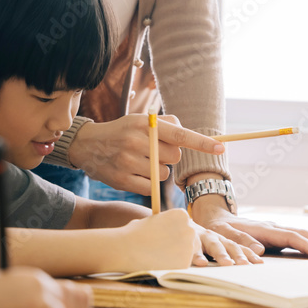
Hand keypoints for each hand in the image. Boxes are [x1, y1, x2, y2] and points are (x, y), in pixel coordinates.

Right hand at [68, 115, 224, 194]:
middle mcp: (135, 142)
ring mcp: (128, 162)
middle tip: (151, 150)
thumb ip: (166, 125)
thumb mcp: (139, 120)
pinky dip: (147, 182)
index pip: (179, 134)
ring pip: (164, 174)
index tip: (221, 148)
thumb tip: (189, 136)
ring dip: (158, 170)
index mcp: (142, 124)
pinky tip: (134, 173)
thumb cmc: (121, 132)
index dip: (201, 142)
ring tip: (140, 162)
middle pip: (174, 156)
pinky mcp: (122, 180)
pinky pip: (150, 187)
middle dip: (168, 155)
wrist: (86, 145)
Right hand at [114, 208, 199, 271]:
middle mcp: (190, 228)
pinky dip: (175, 265)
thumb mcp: (152, 220)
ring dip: (179, 254)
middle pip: (192, 238)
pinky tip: (161, 262)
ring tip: (160, 255)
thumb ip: (166, 223)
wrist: (126, 248)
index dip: (176, 231)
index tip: (167, 236)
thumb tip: (171, 229)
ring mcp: (189, 246)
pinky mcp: (186, 262)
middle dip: (182, 244)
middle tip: (165, 248)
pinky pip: (184, 264)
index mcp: (181, 214)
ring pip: (190, 252)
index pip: (186, 224)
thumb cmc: (135, 233)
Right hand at [189, 220, 262, 266]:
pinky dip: (196, 255)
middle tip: (246, 265)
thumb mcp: (210, 247)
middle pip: (229, 245)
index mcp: (221, 240)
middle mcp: (213, 238)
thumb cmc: (195, 242)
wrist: (174, 226)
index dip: (249, 255)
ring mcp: (199, 237)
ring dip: (221, 254)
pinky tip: (200, 263)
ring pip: (213, 245)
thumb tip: (243, 267)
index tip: (260, 264)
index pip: (237, 247)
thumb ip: (224, 254)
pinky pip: (191, 248)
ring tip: (228, 264)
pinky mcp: (185, 239)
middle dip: (238, 255)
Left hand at [190, 198, 307, 259]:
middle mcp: (273, 227)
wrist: (216, 219)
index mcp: (263, 229)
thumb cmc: (220, 230)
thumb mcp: (225, 236)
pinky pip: (296, 239)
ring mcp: (275, 230)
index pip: (291, 237)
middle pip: (302, 234)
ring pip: (302, 235)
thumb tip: (259, 252)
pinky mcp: (275, 235)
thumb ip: (241, 242)